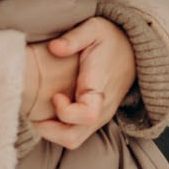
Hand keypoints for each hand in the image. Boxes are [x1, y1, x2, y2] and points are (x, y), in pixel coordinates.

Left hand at [33, 16, 135, 147]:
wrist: (134, 49)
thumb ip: (74, 38)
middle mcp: (102, 108)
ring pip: (74, 139)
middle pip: (74, 137)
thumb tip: (54, 47)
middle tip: (35, 114)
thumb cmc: (111, 38)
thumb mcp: (94, 29)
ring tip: (40, 114)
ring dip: (52, 132)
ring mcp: (100, 115)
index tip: (55, 95)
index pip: (86, 115)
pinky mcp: (96, 117)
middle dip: (49, 131)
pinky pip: (76, 133)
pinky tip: (50, 112)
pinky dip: (59, 129)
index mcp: (100, 88)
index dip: (65, 111)